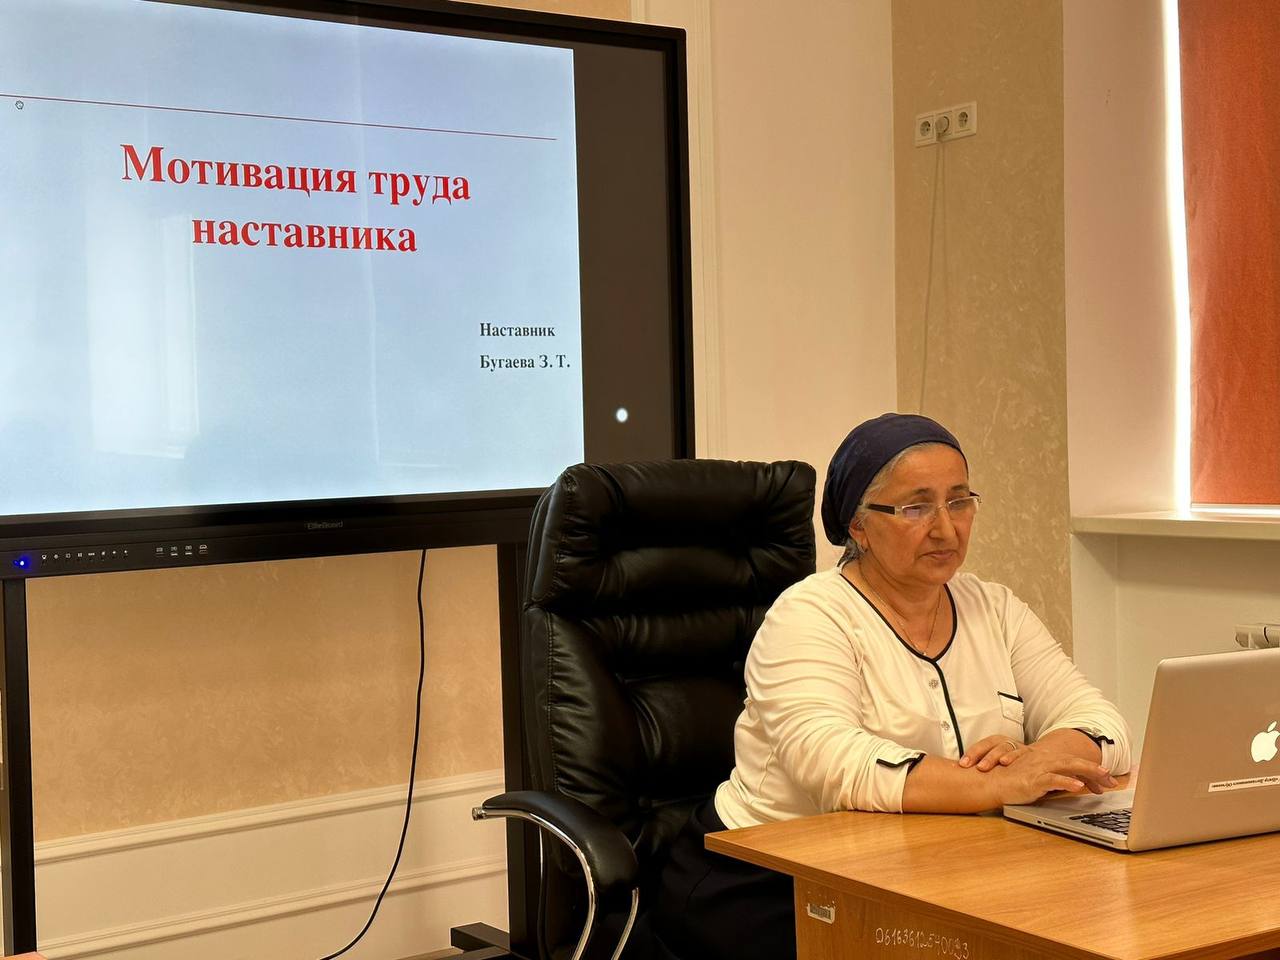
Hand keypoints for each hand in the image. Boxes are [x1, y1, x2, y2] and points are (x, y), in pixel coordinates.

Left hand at [959, 735, 1025, 771]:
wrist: (1039, 758)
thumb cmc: (1011, 760)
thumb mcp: (997, 759)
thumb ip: (981, 763)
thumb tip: (959, 771)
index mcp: (996, 743)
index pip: (982, 745)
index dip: (972, 753)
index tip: (963, 764)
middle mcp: (1006, 744)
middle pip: (993, 746)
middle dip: (986, 756)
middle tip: (979, 767)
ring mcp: (1018, 749)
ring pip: (1006, 748)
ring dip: (999, 755)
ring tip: (996, 762)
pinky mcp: (1029, 755)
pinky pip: (1022, 754)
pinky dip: (1014, 757)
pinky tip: (1007, 762)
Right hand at [987, 751, 1117, 805]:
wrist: (988, 782)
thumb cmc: (1008, 782)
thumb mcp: (1033, 779)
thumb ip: (1051, 780)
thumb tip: (1070, 787)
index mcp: (1044, 759)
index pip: (1072, 763)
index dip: (1090, 771)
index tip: (1104, 781)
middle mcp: (1044, 760)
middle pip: (1075, 762)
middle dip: (1096, 770)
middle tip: (1112, 780)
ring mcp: (1039, 768)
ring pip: (1069, 766)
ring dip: (1088, 772)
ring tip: (1103, 779)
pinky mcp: (1034, 779)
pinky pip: (1054, 779)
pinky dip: (1068, 782)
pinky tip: (1080, 786)